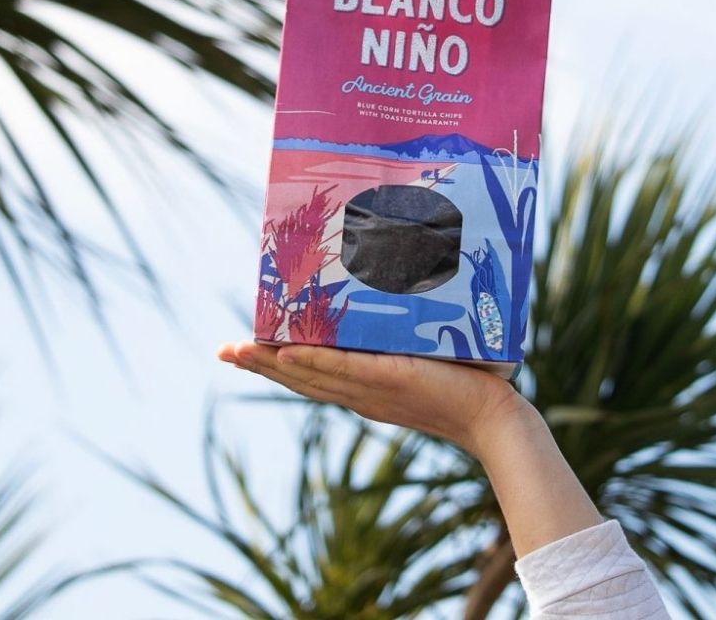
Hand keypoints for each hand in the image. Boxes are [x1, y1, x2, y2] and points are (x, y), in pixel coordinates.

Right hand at [217, 341, 529, 457]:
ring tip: (238, 349)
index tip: (242, 349)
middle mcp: (359, 393)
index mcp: (361, 390)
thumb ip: (398, 339)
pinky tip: (287, 353)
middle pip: (298, 378)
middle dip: (259, 364)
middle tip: (223, 350)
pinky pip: (346, 369)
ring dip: (273, 363)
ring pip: (312, 373)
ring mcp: (372, 388)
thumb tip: (389, 300)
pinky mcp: (391, 379)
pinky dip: (315, 362)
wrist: (492, 415)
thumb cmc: (462, 384)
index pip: (309, 376)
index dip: (273, 364)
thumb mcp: (419, 358)